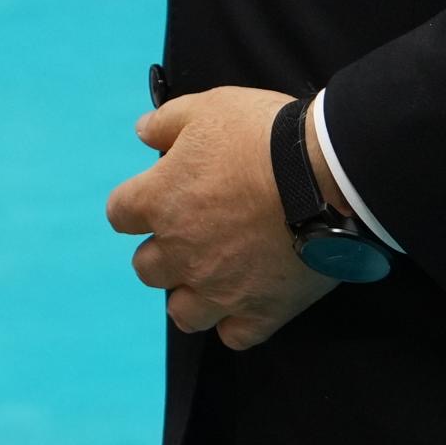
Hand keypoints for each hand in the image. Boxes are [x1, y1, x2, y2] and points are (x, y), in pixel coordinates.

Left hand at [107, 88, 338, 351]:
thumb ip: (166, 122)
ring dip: (192, 295)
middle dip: (164, 252)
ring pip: (183, 313)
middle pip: (147, 268)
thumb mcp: (206, 107)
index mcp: (160, 201)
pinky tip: (249, 301)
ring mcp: (220, 288)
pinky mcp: (262, 312)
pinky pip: (234, 336)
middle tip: (193, 235)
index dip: (136, 206)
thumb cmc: (262, 136)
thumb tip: (142, 131)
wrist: (325, 175)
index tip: (158, 197)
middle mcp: (181, 252)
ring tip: (215, 274)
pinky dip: (237, 323)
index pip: (120, 215)